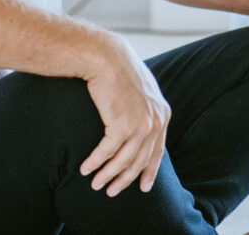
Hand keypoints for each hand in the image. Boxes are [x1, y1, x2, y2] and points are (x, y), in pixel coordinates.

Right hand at [80, 35, 170, 196]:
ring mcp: (141, 124)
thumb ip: (145, 109)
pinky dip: (95, 162)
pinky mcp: (122, 125)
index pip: (158, 151)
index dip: (149, 171)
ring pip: (123, 161)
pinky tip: (85, 169)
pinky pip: (106, 152)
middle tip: (112, 191)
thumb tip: (139, 129)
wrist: (106, 57)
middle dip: (125, 179)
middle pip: (140, 160)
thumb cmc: (119, 70)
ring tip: (96, 184)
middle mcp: (156, 121)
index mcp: (163, 114)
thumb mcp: (142, 90)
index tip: (143, 188)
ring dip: (108, 175)